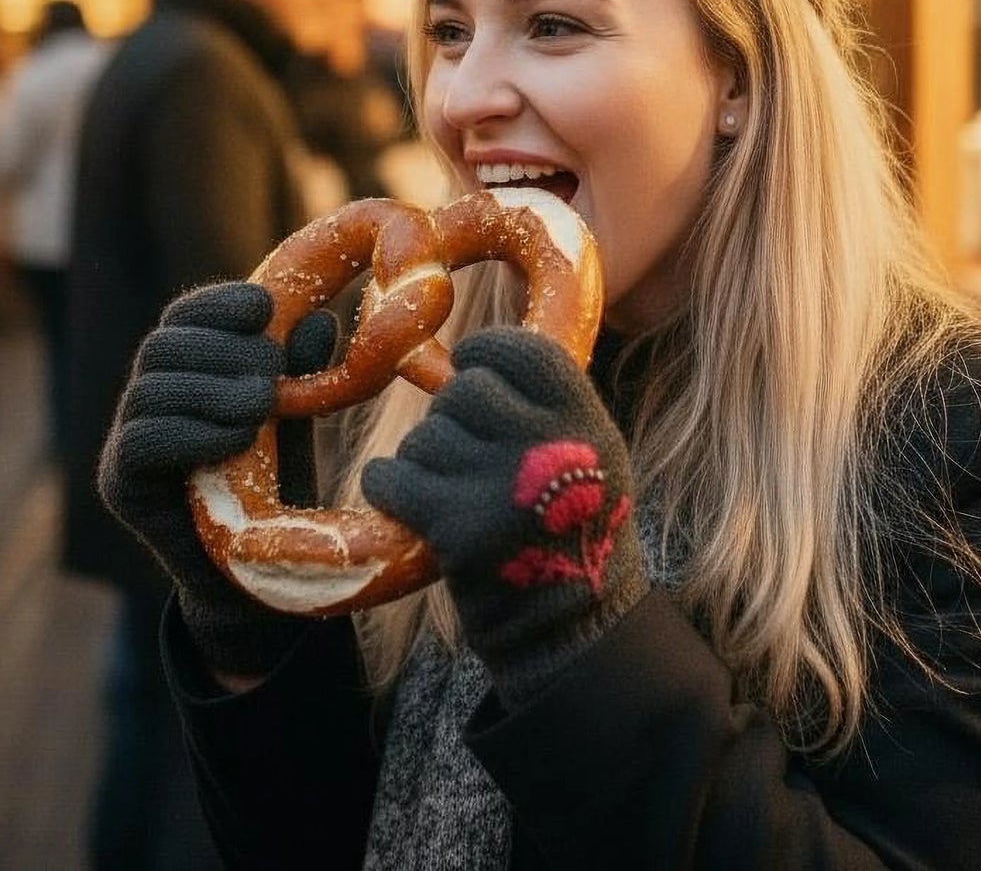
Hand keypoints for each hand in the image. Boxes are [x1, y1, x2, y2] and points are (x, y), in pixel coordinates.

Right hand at [97, 281, 338, 675]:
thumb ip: (298, 373)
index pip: (183, 316)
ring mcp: (125, 440)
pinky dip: (194, 433)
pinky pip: (141, 442)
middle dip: (221, 348)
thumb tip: (319, 319)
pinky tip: (238, 440)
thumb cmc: (275, 484)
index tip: (263, 306)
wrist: (254, 574)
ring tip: (263, 407)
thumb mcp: (295, 419)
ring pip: (149, 389)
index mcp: (184, 370)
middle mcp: (146, 398)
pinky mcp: (120, 485)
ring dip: (212, 390)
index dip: (217, 303)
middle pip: (161, 345)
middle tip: (272, 373)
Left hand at [362, 327, 645, 705]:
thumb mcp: (591, 455)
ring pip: (423, 438)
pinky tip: (411, 506)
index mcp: (583, 419)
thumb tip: (473, 363)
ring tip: (451, 494)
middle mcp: (545, 443)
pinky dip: (389, 488)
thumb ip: (545, 408)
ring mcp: (499, 484)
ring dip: (424, 462)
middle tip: (464, 456)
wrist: (575, 629)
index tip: (470, 371)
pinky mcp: (456, 527)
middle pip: (461, 392)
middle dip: (451, 419)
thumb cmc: (574, 533)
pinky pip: (391, 476)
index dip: (484, 355)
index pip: (518, 350)